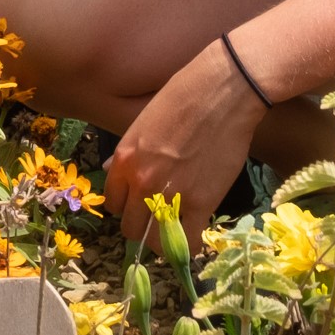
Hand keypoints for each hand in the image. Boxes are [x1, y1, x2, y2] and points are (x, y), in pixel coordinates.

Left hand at [102, 40, 270, 242]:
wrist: (224, 90)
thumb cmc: (186, 95)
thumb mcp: (145, 121)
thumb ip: (129, 153)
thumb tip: (110, 172)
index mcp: (124, 159)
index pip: (113, 202)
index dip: (128, 206)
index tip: (141, 204)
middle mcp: (140, 181)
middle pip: (130, 228)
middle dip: (143, 227)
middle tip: (160, 218)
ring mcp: (168, 195)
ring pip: (154, 242)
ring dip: (164, 240)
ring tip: (177, 231)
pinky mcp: (200, 203)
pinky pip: (186, 242)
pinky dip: (189, 244)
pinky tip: (195, 233)